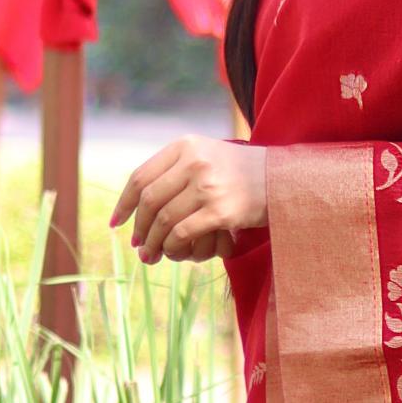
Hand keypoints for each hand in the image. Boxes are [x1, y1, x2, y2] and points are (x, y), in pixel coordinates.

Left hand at [109, 136, 267, 264]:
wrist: (284, 180)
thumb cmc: (243, 172)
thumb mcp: (207, 156)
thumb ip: (176, 169)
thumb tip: (139, 202)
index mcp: (185, 146)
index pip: (141, 176)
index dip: (124, 203)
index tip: (117, 224)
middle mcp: (194, 161)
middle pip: (149, 200)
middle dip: (139, 228)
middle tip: (138, 246)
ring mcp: (208, 186)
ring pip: (163, 220)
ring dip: (153, 243)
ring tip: (151, 256)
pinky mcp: (221, 211)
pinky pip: (182, 233)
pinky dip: (172, 247)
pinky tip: (172, 254)